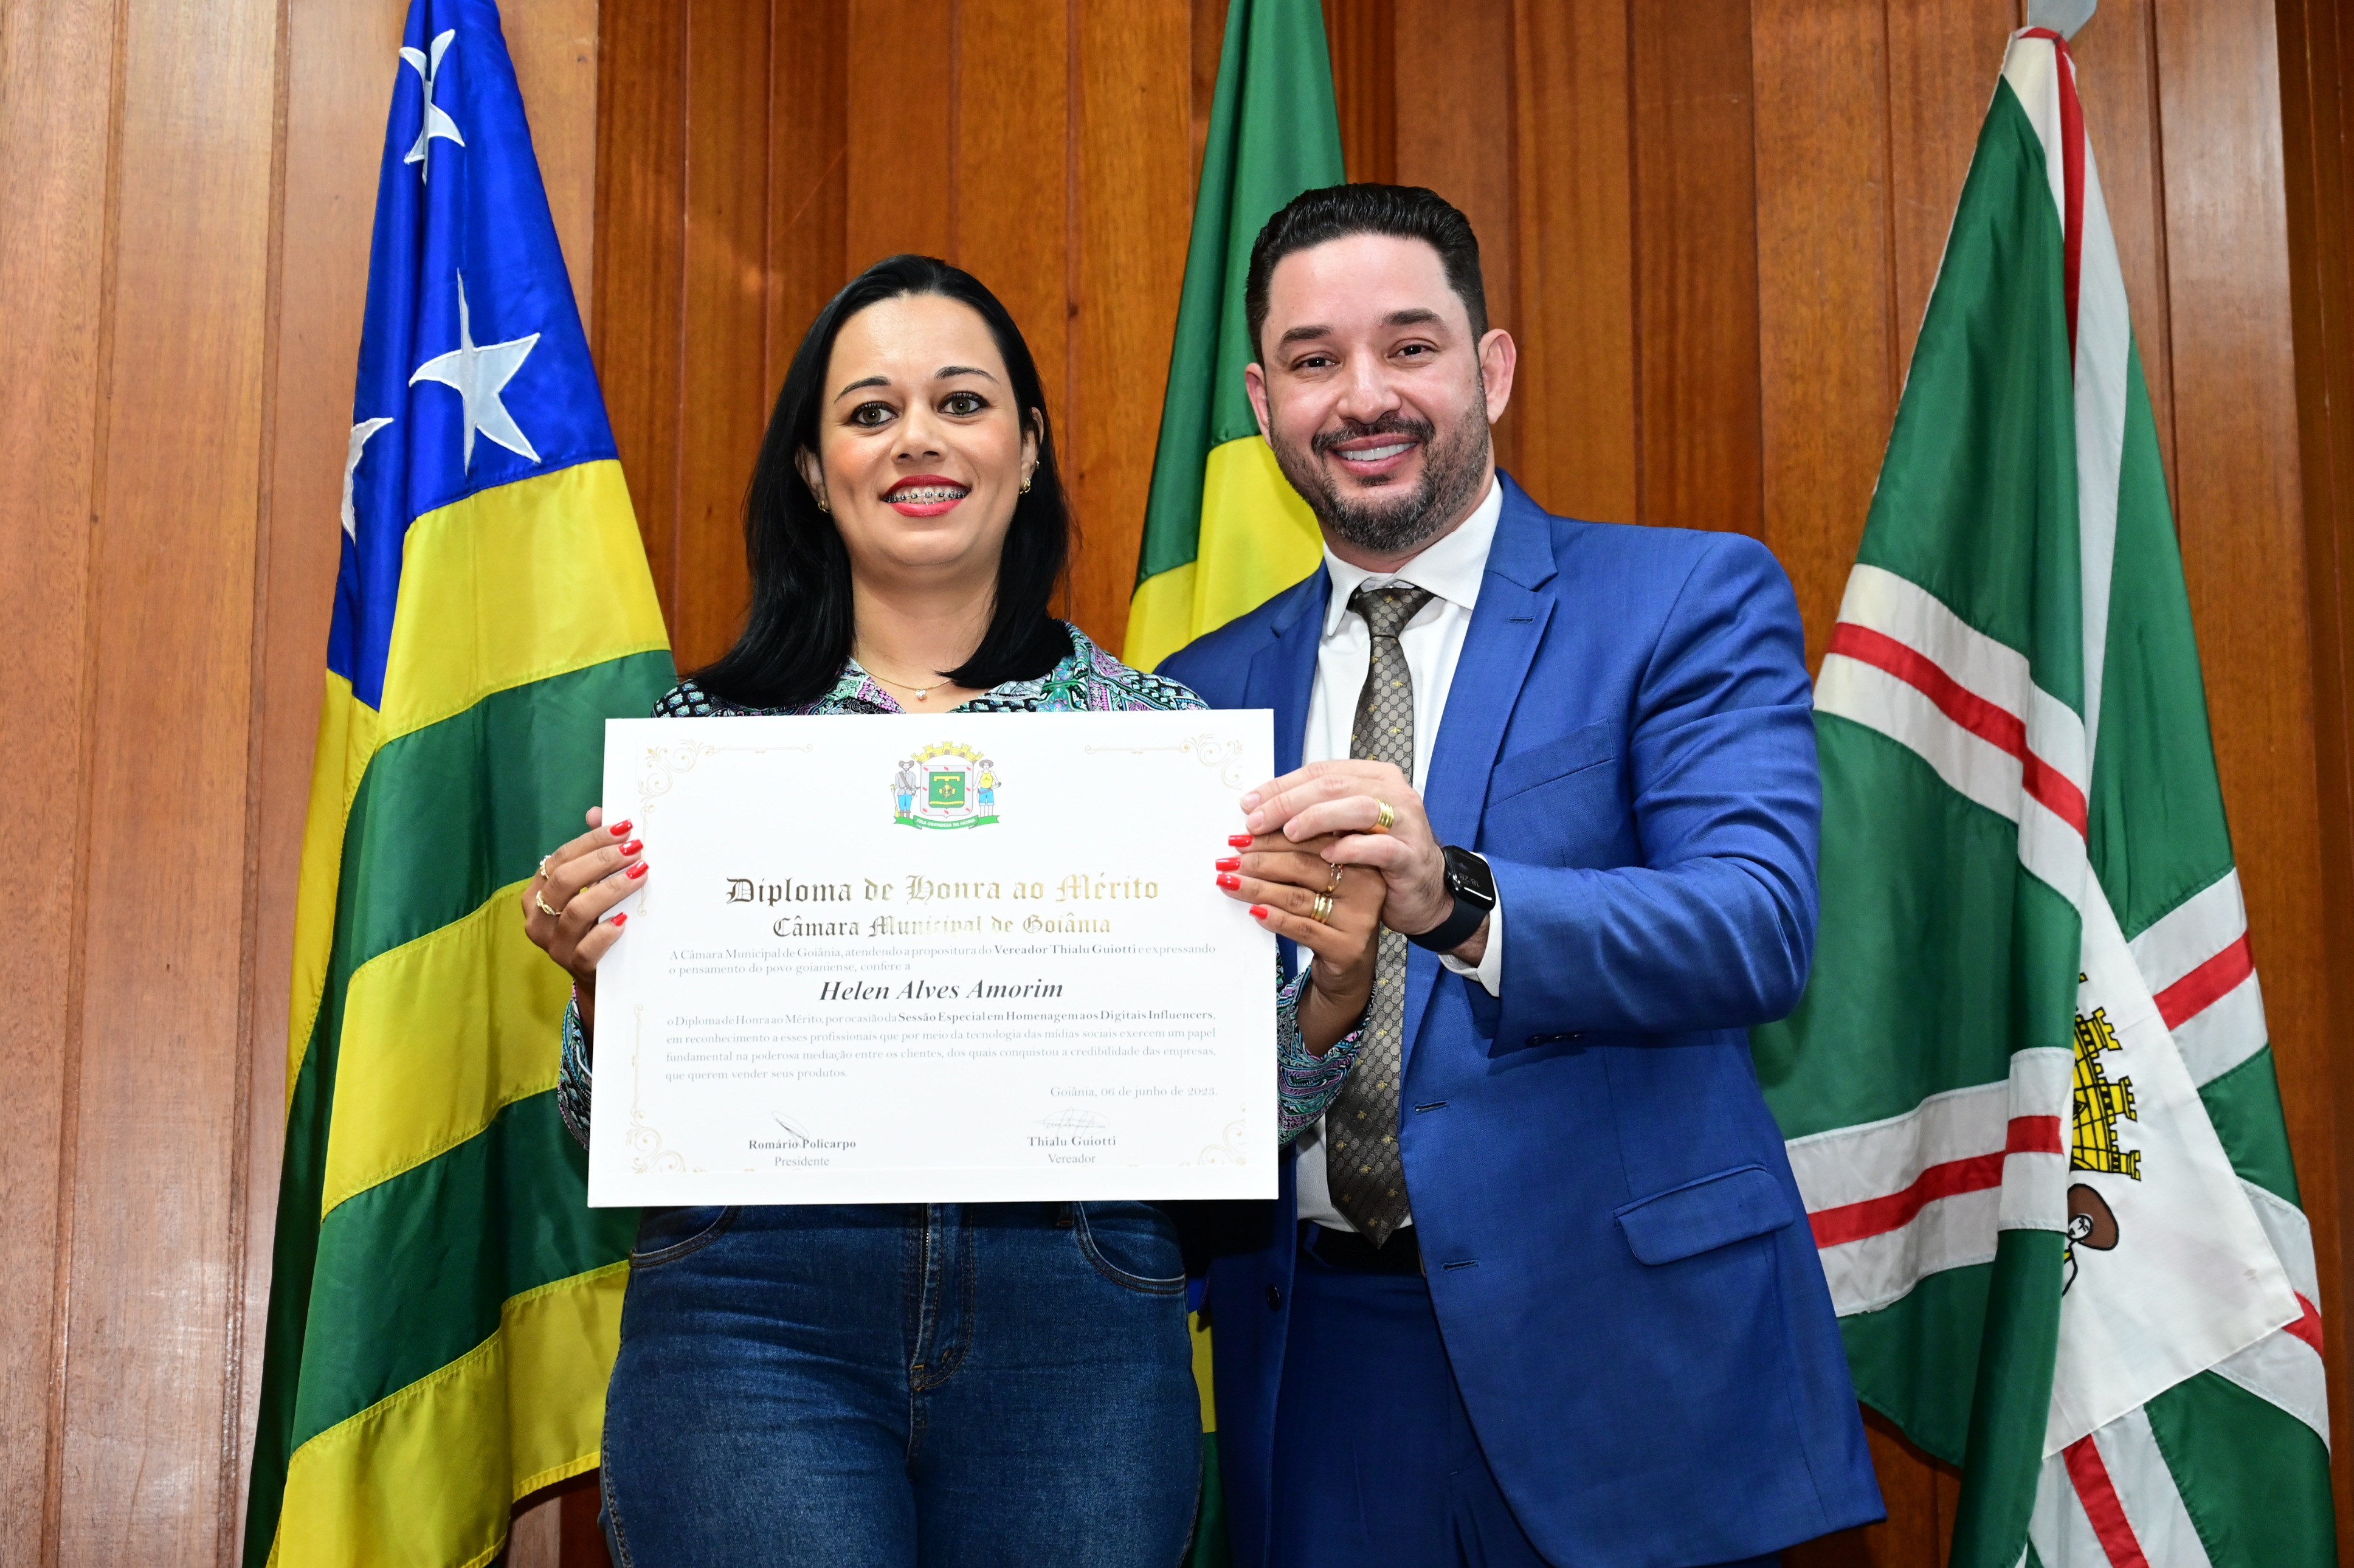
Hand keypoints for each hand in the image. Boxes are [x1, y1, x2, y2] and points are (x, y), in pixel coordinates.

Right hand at [520, 806, 647, 1033]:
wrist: (598, 974)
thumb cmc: (594, 922)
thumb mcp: (590, 887)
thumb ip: (591, 852)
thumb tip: (597, 812)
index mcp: (536, 893)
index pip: (560, 859)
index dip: (592, 841)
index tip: (625, 828)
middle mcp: (538, 919)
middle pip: (564, 881)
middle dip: (602, 860)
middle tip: (635, 848)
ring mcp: (554, 945)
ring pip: (576, 911)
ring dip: (611, 888)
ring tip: (640, 873)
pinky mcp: (574, 967)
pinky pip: (587, 948)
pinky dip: (606, 932)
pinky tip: (626, 919)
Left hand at [1216, 831, 1384, 1054]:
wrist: (1349, 969)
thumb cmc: (1330, 917)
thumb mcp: (1322, 883)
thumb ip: (1299, 858)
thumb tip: (1249, 838)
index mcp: (1360, 858)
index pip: (1310, 840)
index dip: (1271, 838)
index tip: (1240, 839)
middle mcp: (1365, 885)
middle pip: (1302, 866)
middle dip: (1259, 862)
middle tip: (1227, 863)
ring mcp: (1359, 918)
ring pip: (1298, 897)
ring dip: (1257, 889)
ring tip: (1229, 883)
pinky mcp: (1347, 947)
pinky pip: (1303, 929)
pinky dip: (1275, 919)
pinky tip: (1254, 912)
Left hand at [1242, 760, 1461, 942]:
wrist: (1424, 890)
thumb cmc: (1380, 856)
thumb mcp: (1346, 826)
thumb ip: (1316, 810)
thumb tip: (1261, 808)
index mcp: (1374, 778)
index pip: (1321, 772)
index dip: (1282, 785)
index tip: (1250, 804)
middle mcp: (1392, 794)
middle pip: (1335, 786)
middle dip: (1289, 802)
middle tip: (1257, 822)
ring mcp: (1405, 824)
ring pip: (1358, 808)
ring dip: (1318, 818)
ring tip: (1289, 833)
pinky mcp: (1410, 856)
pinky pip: (1381, 848)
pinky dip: (1352, 849)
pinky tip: (1328, 855)